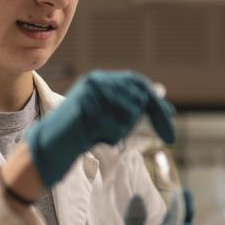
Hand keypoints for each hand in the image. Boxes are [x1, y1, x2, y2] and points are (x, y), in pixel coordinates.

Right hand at [25, 70, 174, 186]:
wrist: (53, 144)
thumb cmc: (84, 132)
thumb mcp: (113, 117)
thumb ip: (133, 104)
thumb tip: (160, 92)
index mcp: (105, 80)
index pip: (140, 86)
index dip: (158, 107)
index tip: (171, 131)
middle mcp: (98, 79)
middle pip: (140, 98)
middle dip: (146, 119)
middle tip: (143, 135)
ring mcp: (90, 90)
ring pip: (130, 113)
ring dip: (121, 130)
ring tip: (100, 133)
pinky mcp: (85, 104)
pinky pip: (115, 125)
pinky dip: (110, 136)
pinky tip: (94, 136)